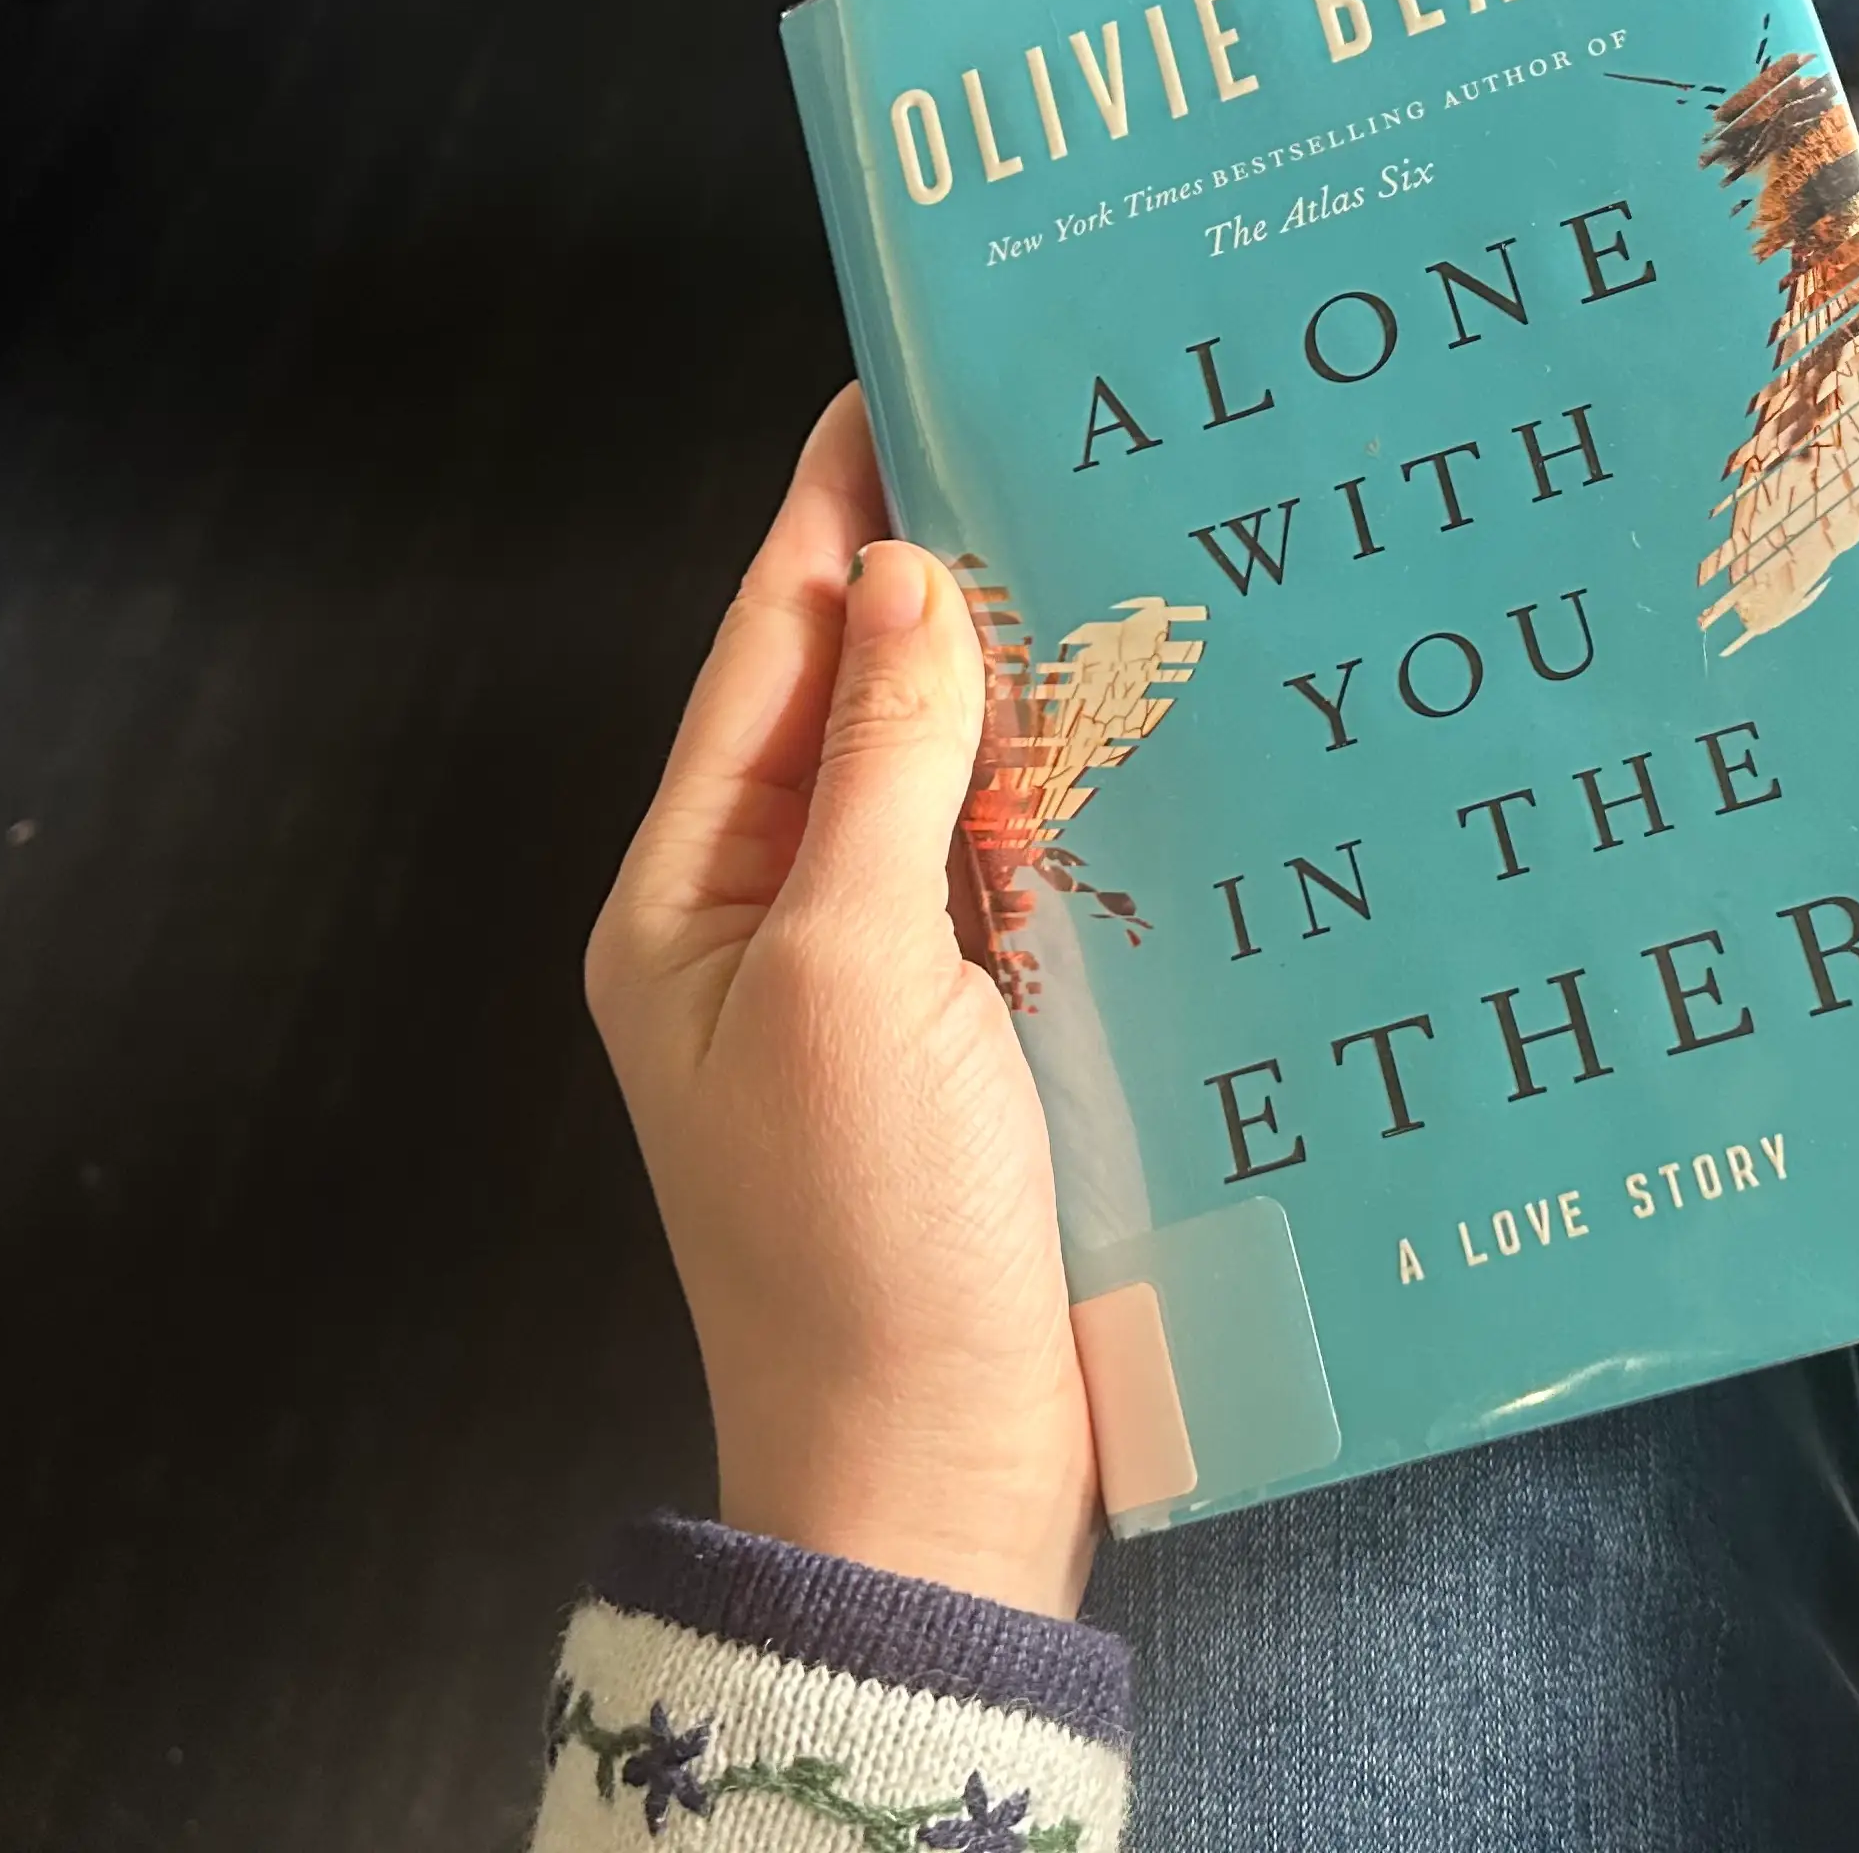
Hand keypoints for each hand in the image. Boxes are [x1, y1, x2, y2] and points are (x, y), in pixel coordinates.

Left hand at [587, 389, 1098, 1616]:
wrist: (932, 1482)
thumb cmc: (862, 1239)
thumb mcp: (849, 974)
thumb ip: (877, 766)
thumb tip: (902, 572)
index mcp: (691, 894)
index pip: (767, 647)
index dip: (834, 508)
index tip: (902, 376)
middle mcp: (775, 922)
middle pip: (863, 703)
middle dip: (950, 579)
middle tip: (1059, 441)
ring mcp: (882, 988)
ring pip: (955, 787)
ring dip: (1031, 689)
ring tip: (1129, 552)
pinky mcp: (982, 1049)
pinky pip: (1025, 885)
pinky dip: (1084, 809)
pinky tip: (1166, 741)